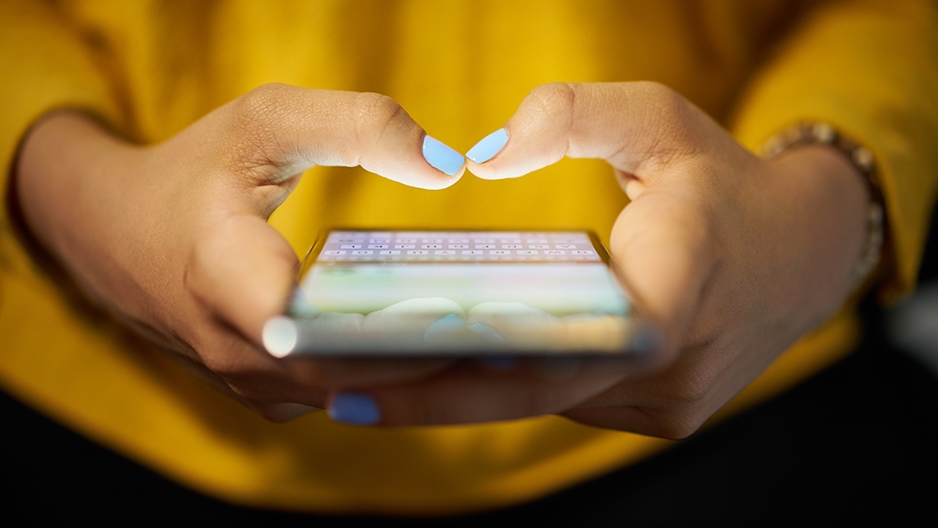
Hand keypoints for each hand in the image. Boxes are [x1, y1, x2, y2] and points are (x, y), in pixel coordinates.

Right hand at [13, 84, 467, 420]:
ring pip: (351, 394)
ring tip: (502, 344)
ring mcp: (249, 382)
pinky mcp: (265, 393)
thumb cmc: (193, 172)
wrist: (113, 234)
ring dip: (422, 374)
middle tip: (521, 332)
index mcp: (223, 275)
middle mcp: (234, 349)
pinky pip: (341, 396)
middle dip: (435, 357)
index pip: (316, 328)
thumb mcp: (265, 121)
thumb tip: (449, 165)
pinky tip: (448, 350)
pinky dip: (391, 378)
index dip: (393, 330)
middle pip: (351, 372)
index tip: (468, 316)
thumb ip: (357, 125)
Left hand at [328, 82, 868, 437]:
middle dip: (431, 394)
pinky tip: (448, 370)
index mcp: (676, 285)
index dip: (462, 370)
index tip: (372, 377)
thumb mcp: (659, 119)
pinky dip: (510, 388)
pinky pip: (569, 402)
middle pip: (532, 392)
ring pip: (547, 403)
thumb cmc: (721, 181)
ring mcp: (669, 402)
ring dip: (464, 394)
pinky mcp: (662, 414)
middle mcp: (672, 365)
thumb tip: (482, 155)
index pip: (560, 346)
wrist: (802, 254)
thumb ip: (573, 115)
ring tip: (371, 380)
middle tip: (334, 390)